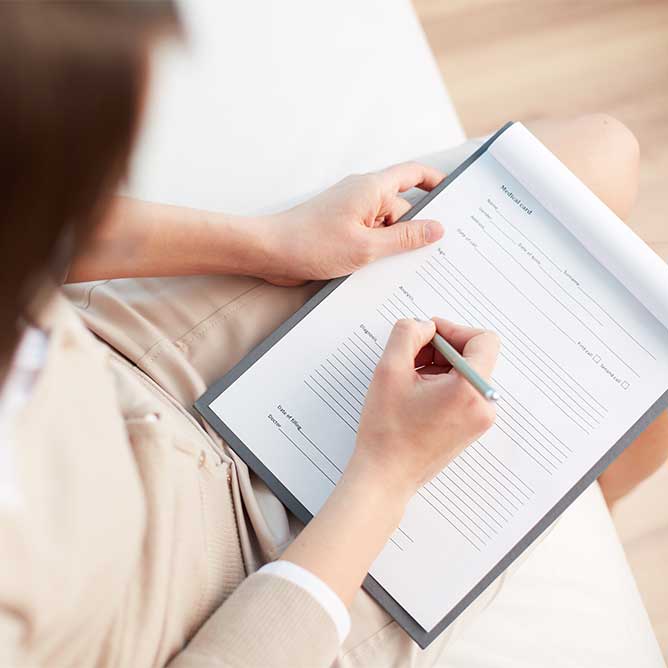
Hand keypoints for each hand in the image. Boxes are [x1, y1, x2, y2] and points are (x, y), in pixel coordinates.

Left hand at [258, 162, 444, 284]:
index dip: (436, 182)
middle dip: (415, 230)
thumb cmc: (311, 243)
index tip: (454, 197)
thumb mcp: (367, 247)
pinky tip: (379, 270)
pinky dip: (377, 251)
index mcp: (372, 189)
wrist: (269, 252)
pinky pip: (369, 237)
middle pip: (402, 209)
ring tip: (398, 268)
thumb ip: (405, 238)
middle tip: (432, 254)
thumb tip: (436, 229)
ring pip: (385, 227)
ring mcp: (351, 213)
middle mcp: (362, 196)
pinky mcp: (341, 230)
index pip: (414, 174)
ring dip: (393, 246)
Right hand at [350, 317, 499, 499]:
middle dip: (442, 348)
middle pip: (474, 355)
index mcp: (469, 391)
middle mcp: (483, 406)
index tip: (429, 335)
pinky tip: (416, 392)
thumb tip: (423, 326)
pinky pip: (463, 391)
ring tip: (410, 378)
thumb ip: (407, 334)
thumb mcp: (389, 370)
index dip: (454, 330)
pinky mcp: (471, 427)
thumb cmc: (387, 432)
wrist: (386, 474)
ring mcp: (479, 419)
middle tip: (412, 356)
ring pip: (467, 372)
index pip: (483, 340)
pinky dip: (442, 383)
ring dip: (439, 365)